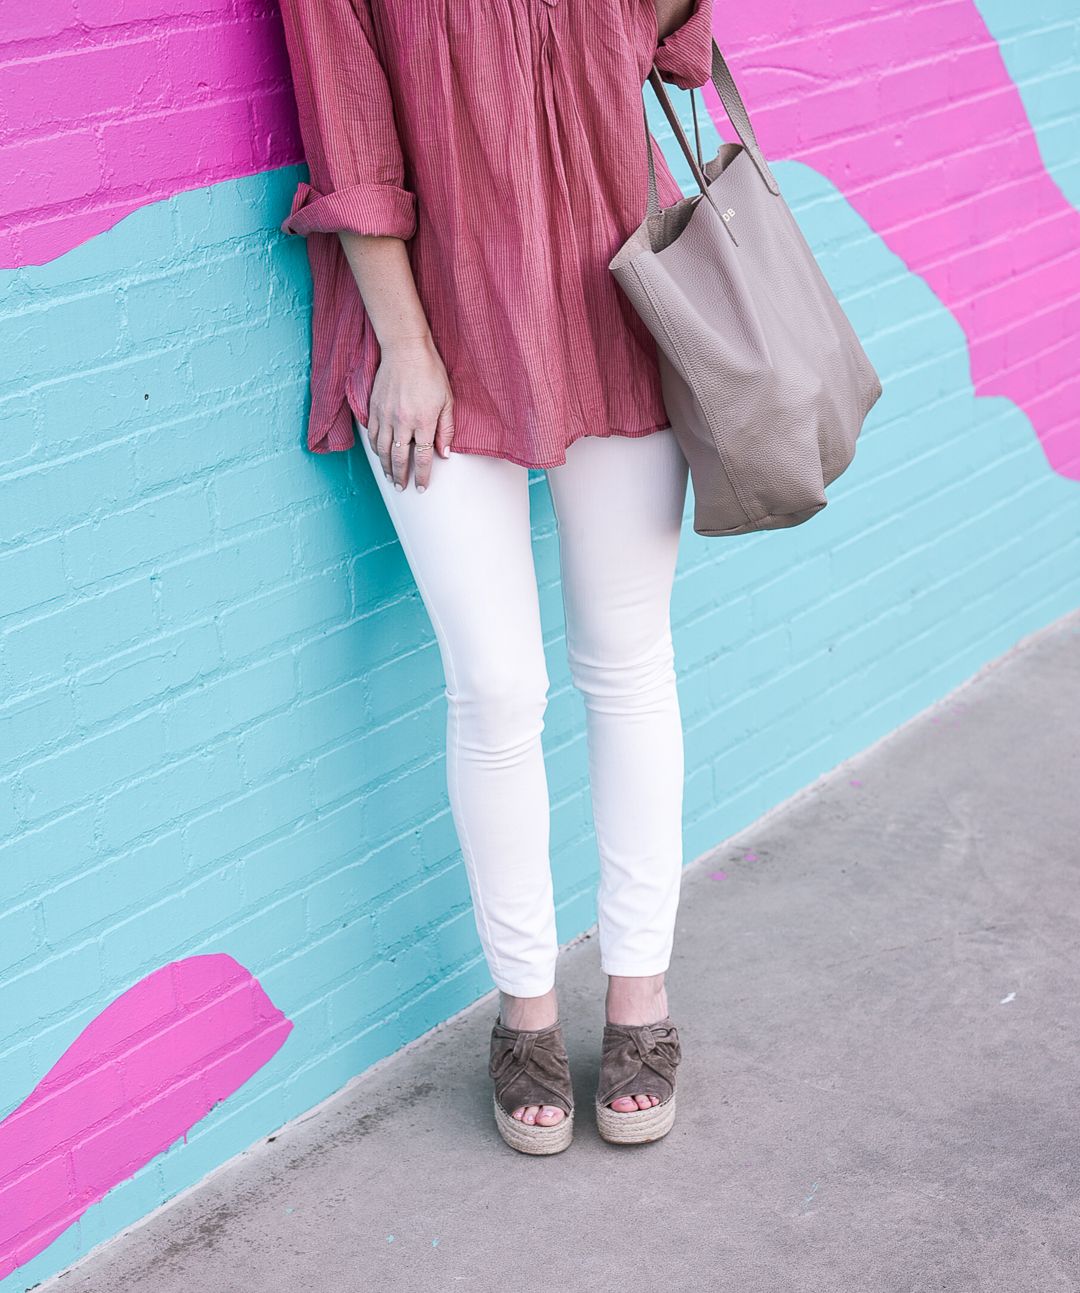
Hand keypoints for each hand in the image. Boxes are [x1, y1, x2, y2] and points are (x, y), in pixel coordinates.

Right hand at [366, 336, 454, 492]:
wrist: (405, 350)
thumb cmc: (431, 372)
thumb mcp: (447, 400)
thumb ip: (447, 429)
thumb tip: (445, 453)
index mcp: (424, 421)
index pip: (422, 457)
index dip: (422, 476)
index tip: (422, 487)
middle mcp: (402, 421)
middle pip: (399, 459)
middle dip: (401, 477)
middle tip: (402, 488)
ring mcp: (386, 415)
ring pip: (382, 450)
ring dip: (386, 467)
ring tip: (391, 478)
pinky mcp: (374, 408)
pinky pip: (373, 435)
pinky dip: (376, 450)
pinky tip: (380, 456)